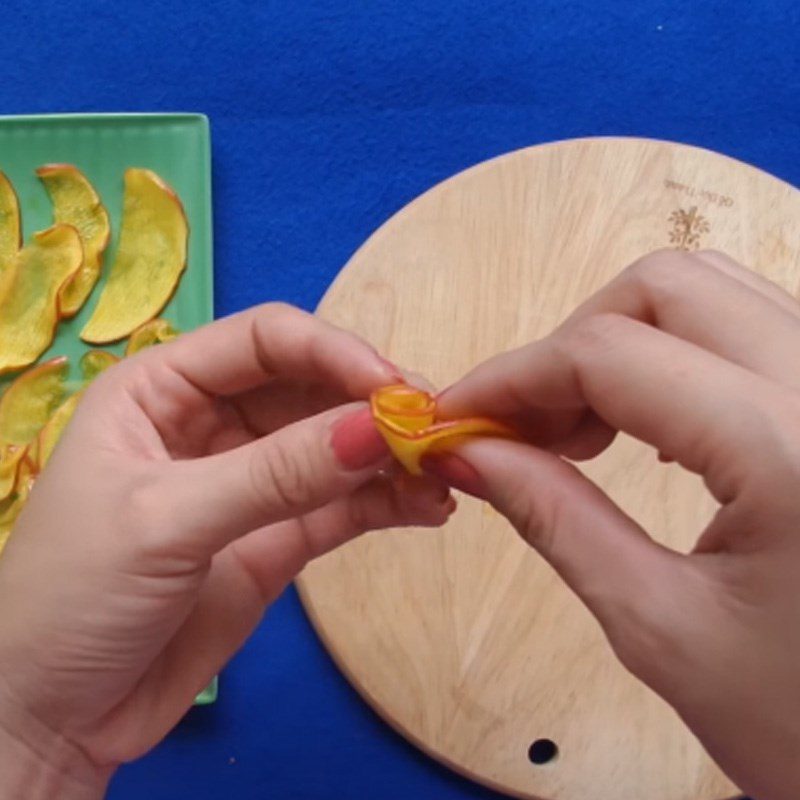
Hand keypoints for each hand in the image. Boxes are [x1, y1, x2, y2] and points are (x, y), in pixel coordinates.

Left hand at [0, 304, 453, 798]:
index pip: (264, 341)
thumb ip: (276, 474)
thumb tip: (377, 429)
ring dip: (388, 456)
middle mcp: (211, 423)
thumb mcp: (168, 521)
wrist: (57, 717)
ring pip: (333, 447)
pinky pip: (341, 506)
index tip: (392, 388)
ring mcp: (249, 481)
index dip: (333, 352)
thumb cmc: (75, 598)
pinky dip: (385, 503)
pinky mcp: (277, 538)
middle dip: (370, 404)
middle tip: (433, 428)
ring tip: (443, 473)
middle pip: (309, 388)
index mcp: (162, 390)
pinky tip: (427, 507)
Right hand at [433, 250, 799, 799]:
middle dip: (570, 343)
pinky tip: (650, 425)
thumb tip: (469, 452)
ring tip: (580, 428)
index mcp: (790, 449)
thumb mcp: (661, 628)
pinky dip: (676, 355)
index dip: (512, 377)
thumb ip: (556, 520)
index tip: (457, 417)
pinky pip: (752, 328)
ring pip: (715, 292)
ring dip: (622, 341)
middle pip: (667, 287)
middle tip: (526, 426)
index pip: (610, 354)